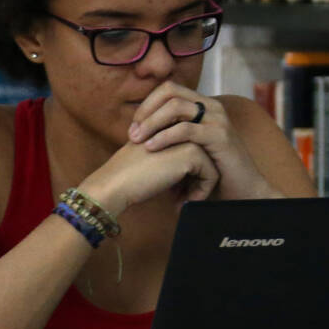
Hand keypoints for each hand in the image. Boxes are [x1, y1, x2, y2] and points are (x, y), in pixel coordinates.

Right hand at [83, 131, 218, 213]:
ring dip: (200, 187)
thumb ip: (175, 157)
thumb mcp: (157, 159)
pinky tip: (183, 202)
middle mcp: (182, 127)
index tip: (175, 191)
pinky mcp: (192, 152)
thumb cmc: (131, 176)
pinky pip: (211, 175)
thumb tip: (198, 172)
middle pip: (205, 158)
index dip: (188, 175)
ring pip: (212, 166)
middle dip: (196, 181)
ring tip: (181, 201)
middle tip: (179, 198)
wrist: (116, 183)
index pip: (195, 153)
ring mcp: (189, 138)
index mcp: (171, 126)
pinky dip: (201, 192)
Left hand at [129, 83, 280, 201]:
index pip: (169, 89)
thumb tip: (140, 130)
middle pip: (170, 91)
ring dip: (152, 122)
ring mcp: (217, 119)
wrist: (242, 191)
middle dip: (146, 110)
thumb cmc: (212, 172)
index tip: (134, 128)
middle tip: (132, 133)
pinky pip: (186, 129)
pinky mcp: (220, 136)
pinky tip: (152, 148)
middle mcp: (211, 107)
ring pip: (176, 106)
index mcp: (203, 106)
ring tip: (137, 140)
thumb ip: (172, 134)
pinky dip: (165, 137)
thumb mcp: (189, 148)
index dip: (147, 104)